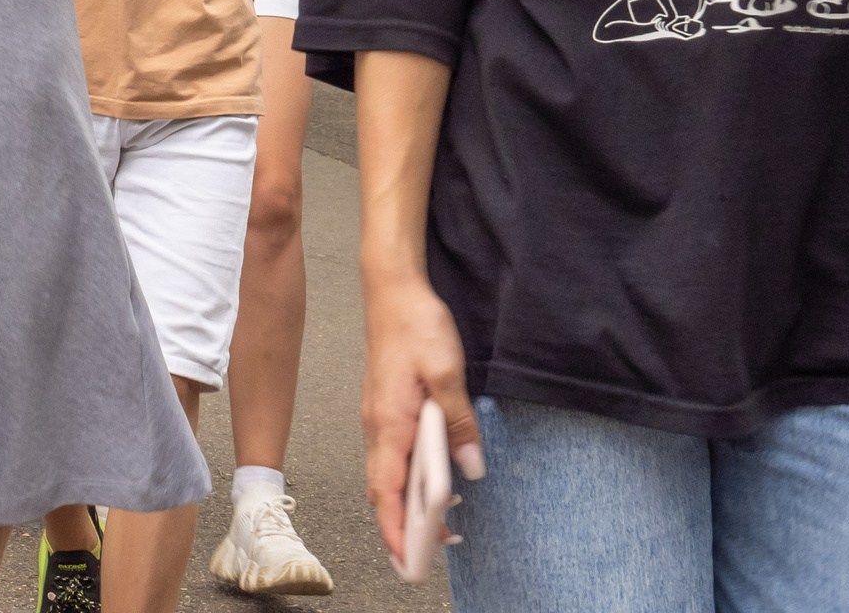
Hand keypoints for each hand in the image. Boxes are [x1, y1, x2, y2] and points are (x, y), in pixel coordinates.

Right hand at [361, 270, 483, 564]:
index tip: (409, 559)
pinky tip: (432, 477)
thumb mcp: (446, 372)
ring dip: (406, 502)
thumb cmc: (415, 325)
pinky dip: (407, 477)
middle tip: (433, 550)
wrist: (391, 289)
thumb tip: (471, 465)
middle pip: (382, 490)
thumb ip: (458, 422)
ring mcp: (378, 417)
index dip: (395, 529)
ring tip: (440, 522)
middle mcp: (377, 425)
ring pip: (386, 473)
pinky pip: (392, 454)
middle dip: (402, 526)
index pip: (385, 490)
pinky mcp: (386, 408)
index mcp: (388, 422)